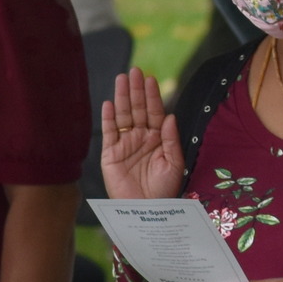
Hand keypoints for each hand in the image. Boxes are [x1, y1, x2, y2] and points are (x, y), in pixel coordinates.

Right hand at [98, 69, 184, 199]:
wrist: (147, 210)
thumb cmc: (164, 190)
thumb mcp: (174, 163)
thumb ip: (171, 139)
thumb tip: (170, 116)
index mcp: (157, 138)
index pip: (154, 112)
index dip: (152, 96)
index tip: (151, 79)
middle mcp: (141, 138)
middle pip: (137, 109)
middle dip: (136, 90)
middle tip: (135, 71)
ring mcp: (125, 144)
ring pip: (123, 116)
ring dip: (122, 97)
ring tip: (122, 79)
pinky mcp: (110, 153)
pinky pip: (109, 132)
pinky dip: (108, 118)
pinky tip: (109, 103)